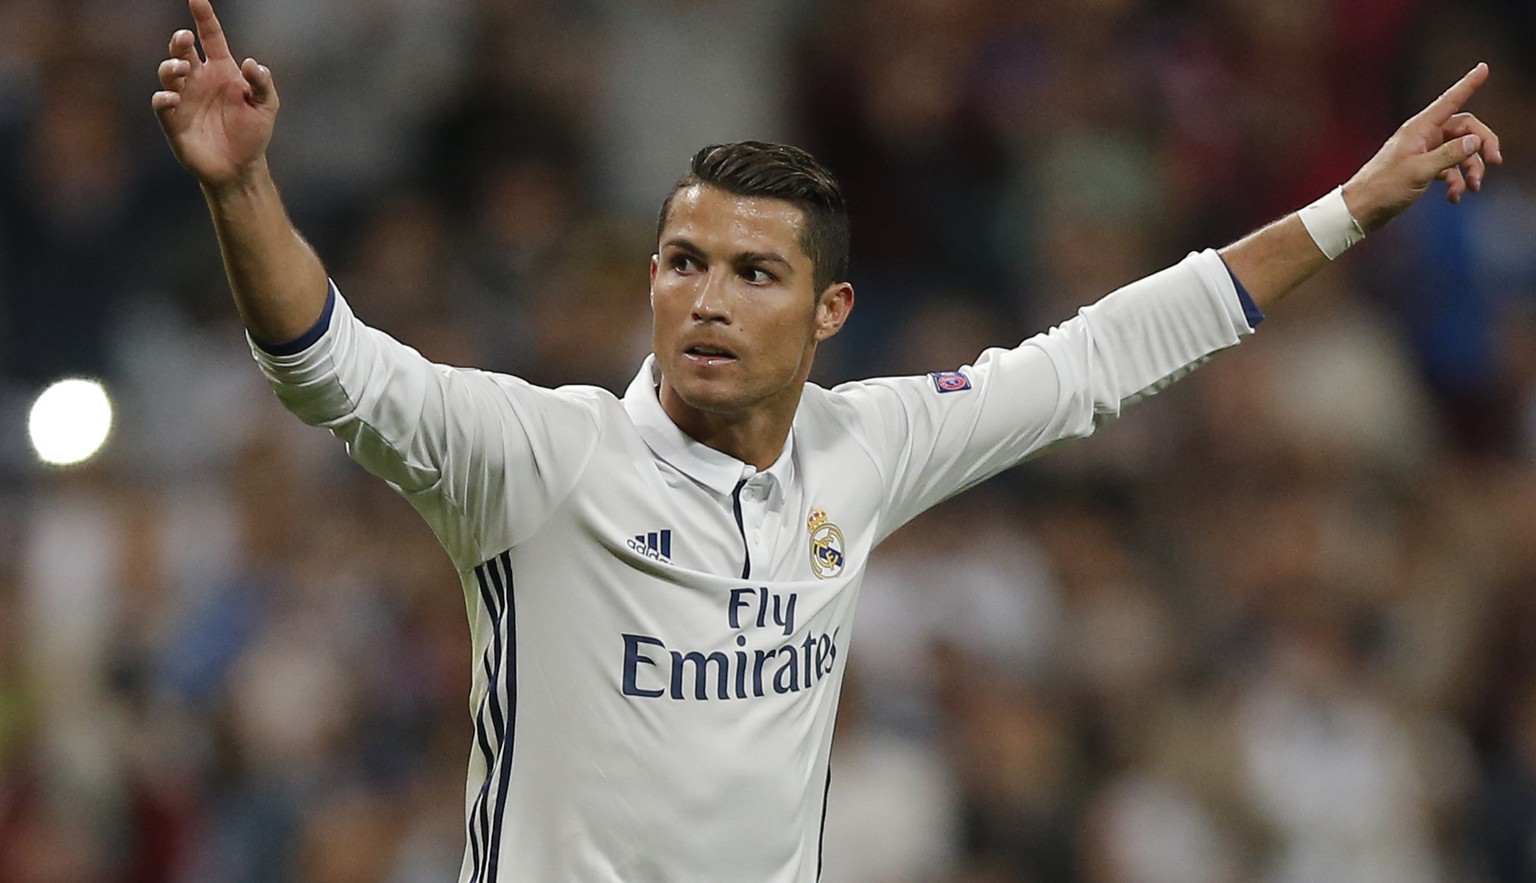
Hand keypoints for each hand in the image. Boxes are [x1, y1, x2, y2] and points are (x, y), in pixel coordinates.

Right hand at [152, 0, 278, 189]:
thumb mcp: (267, 106)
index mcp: (221, 70)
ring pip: (168, 73)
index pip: (210, 37)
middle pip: (182, 51)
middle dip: (180, 42)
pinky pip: (162, 104)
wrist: (240, 167)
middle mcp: (199, 79)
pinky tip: (172, 98)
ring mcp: (184, 98)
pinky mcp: (173, 121)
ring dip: (171, 67)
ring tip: (181, 69)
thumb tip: (253, 63)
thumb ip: (263, 84)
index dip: (203, 17)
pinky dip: (164, 99)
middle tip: (185, 39)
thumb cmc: (253, 133)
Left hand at [1342, 63, 1502, 232]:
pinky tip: (1454, 198)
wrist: (1360, 210)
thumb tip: (1475, 140)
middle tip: (1496, 161)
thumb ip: (1449, 154)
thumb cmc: (1383, 188)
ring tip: (1472, 188)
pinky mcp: (1422, 169)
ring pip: (1460, 152)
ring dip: (1471, 169)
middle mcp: (1423, 136)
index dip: (1468, 84)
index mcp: (1419, 129)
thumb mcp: (1420, 170)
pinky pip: (1449, 169)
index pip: (1450, 101)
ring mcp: (1424, 153)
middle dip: (1483, 144)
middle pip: (1465, 129)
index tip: (1484, 67)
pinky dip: (1456, 182)